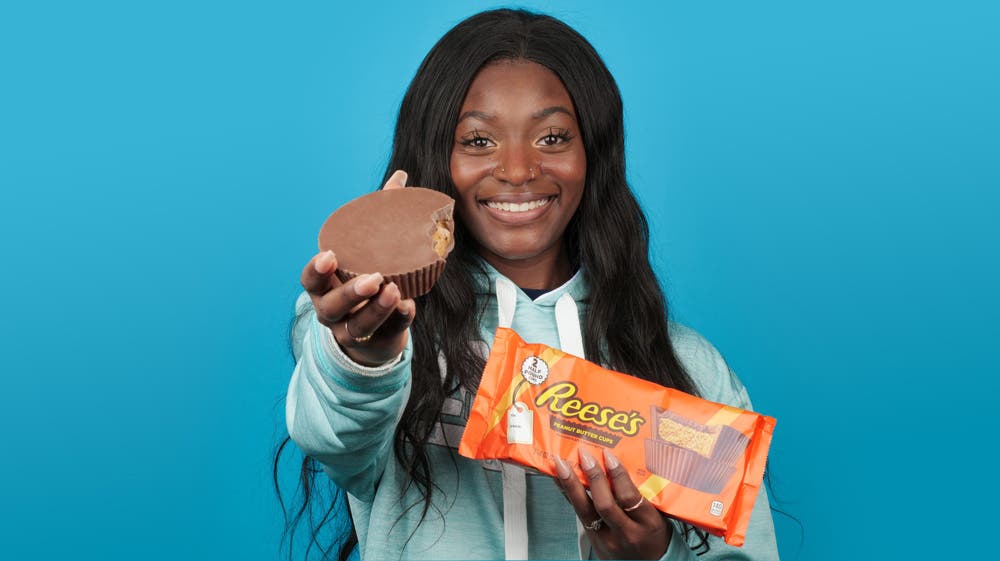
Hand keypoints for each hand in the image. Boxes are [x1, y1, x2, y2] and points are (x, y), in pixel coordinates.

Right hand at [300, 170, 414, 365]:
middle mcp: (331, 311)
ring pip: (358, 325)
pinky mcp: (375, 344)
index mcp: (324, 286)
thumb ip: (379, 217)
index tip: (329, 256)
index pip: (310, 280)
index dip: (316, 270)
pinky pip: (386, 334)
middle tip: (374, 277)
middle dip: (351, 292)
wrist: (374, 331)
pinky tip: (409, 307)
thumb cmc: (366, 279)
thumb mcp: (368, 252)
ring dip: (376, 308)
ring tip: (395, 290)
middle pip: (332, 305)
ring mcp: (350, 331)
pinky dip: (397, 320)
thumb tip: (400, 177)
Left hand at [554, 448, 671, 559]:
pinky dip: (568, 494)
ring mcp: (607, 540)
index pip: (630, 498)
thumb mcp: (658, 514)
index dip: (618, 475)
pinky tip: (559, 479)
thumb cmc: (655, 535)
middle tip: (584, 455)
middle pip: (605, 505)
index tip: (608, 455)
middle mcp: (626, 534)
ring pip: (585, 511)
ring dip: (570, 484)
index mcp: (648, 524)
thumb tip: (619, 459)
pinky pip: (578, 514)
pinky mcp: (593, 541)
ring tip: (561, 464)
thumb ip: (641, 492)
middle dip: (592, 477)